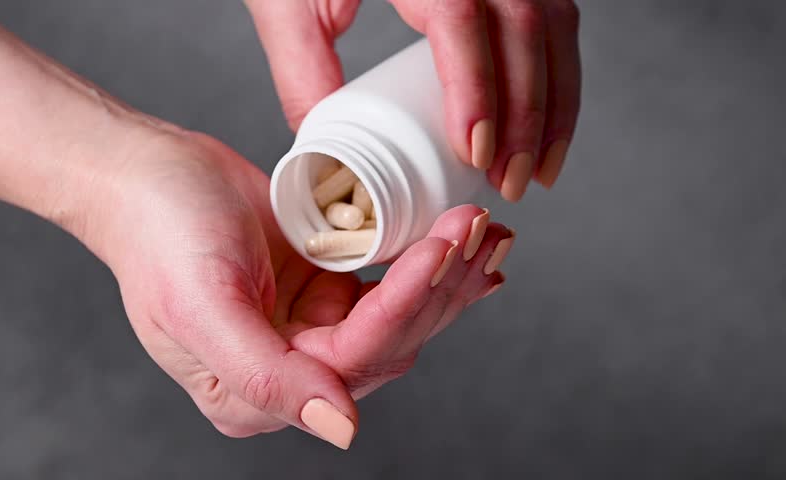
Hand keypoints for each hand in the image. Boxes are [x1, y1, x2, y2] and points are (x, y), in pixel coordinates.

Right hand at [84, 131, 512, 448]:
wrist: (146, 176)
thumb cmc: (159, 237)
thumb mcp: (203, 309)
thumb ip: (267, 379)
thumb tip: (343, 431)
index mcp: (255, 391)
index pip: (354, 358)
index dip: (405, 305)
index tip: (441, 248)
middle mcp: (291, 368)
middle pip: (389, 340)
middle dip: (439, 285)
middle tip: (479, 229)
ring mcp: (310, 328)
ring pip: (400, 314)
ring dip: (445, 274)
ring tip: (485, 233)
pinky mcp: (323, 289)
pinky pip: (387, 284)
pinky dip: (425, 264)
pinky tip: (462, 248)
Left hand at [246, 0, 580, 200]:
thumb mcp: (289, 5)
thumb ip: (303, 73)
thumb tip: (328, 155)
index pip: (461, 17)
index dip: (476, 89)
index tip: (475, 153)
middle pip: (525, 27)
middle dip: (528, 116)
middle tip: (510, 181)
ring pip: (553, 25)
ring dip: (556, 105)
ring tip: (538, 170)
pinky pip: (553, 19)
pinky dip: (557, 77)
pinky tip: (546, 125)